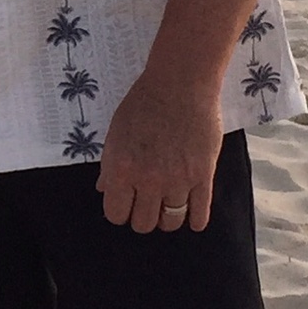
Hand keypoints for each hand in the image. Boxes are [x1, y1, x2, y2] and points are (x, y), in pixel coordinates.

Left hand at [95, 67, 222, 232]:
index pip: (115, 214)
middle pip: (143, 224)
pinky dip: (195, 220)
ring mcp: (177, 180)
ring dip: (167, 219)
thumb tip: (104, 189)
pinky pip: (200, 214)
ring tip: (168, 208)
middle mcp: (147, 180)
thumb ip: (109, 165)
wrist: (180, 84)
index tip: (125, 206)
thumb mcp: (115, 133)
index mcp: (121, 169)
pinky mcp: (203, 176)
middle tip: (147, 206)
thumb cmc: (143, 103)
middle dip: (142, 218)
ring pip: (171, 223)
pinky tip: (192, 215)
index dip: (119, 212)